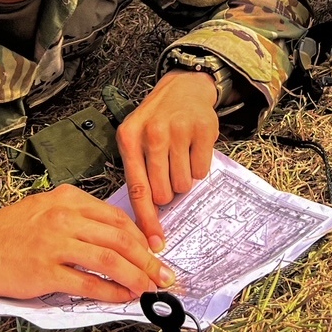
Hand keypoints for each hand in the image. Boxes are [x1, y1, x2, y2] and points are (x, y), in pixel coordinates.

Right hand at [0, 184, 175, 300]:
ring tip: (149, 289)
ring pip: (109, 260)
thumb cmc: (13, 229)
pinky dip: (111, 292)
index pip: (117, 217)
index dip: (143, 237)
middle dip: (148, 259)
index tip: (158, 252)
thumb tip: (119, 240)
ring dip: (136, 277)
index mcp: (69, 199)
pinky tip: (122, 298)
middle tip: (164, 275)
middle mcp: (65, 218)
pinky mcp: (45, 271)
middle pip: (120, 239)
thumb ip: (80, 218)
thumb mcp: (48, 208)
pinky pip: (87, 283)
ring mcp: (55, 244)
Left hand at [116, 69, 219, 251]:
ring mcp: (178, 129)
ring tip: (179, 156)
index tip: (155, 245)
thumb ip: (137, 173)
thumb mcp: (135, 138)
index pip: (137, 189)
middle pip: (163, 192)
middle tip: (168, 172)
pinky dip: (199, 167)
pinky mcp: (203, 129)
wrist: (183, 87)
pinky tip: (192, 149)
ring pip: (184, 185)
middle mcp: (152, 133)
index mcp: (129, 138)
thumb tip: (144, 223)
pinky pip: (202, 172)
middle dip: (167, 192)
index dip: (146, 221)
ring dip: (183, 178)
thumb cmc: (156, 121)